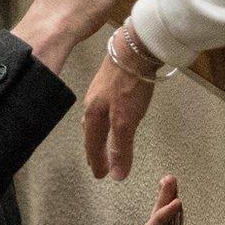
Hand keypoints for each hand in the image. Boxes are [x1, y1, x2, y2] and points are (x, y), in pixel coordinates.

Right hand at [83, 53, 154, 179]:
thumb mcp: (126, 120)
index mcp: (94, 114)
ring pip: (95, 119)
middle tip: (98, 163)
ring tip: (101, 142)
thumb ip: (121, 147)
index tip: (100, 176)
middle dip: (94, 149)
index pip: (93, 144)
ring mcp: (100, 92)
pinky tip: (111, 114)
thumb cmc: (129, 85)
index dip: (97, 161)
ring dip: (98, 134)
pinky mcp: (110, 82)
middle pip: (91, 132)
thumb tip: (117, 175)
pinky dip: (104, 119)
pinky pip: (102, 108)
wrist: (133, 49)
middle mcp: (93, 104)